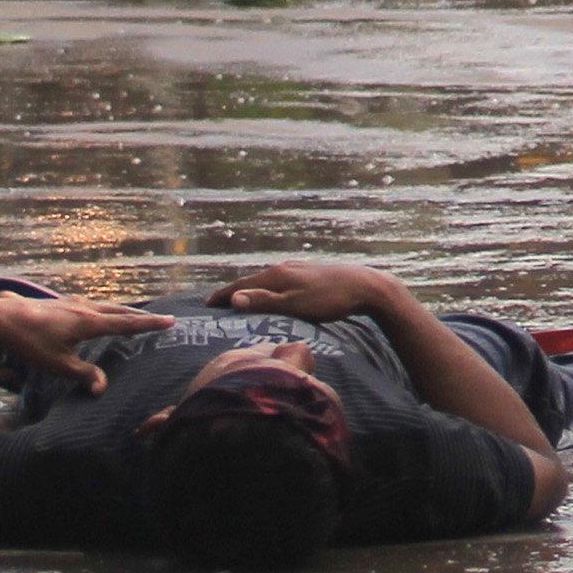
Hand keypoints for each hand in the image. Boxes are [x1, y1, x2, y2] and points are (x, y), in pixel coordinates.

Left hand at [0, 292, 172, 391]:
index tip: (171, 321)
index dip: (150, 324)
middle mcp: (86, 309)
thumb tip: (103, 389)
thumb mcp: (57, 364)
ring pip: (107, 305)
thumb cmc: (30, 342)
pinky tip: (98, 312)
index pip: (127, 324)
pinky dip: (106, 309)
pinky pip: (94, 304)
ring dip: (123, 311)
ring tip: (133, 316)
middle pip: (121, 311)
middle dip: (141, 316)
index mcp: (90, 323)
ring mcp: (74, 302)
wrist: (1, 318)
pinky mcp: (63, 302)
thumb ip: (83, 374)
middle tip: (159, 319)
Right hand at [212, 260, 405, 323]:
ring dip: (250, 289)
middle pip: (251, 281)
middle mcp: (284, 267)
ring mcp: (298, 269)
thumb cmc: (331, 300)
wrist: (368, 287)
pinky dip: (268, 288)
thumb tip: (233, 299)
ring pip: (266, 280)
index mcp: (277, 275)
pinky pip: (280, 281)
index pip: (241, 285)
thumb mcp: (295, 305)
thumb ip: (265, 302)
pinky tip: (272, 293)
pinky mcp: (310, 273)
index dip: (222, 296)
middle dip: (232, 292)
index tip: (204, 305)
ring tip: (238, 300)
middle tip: (214, 304)